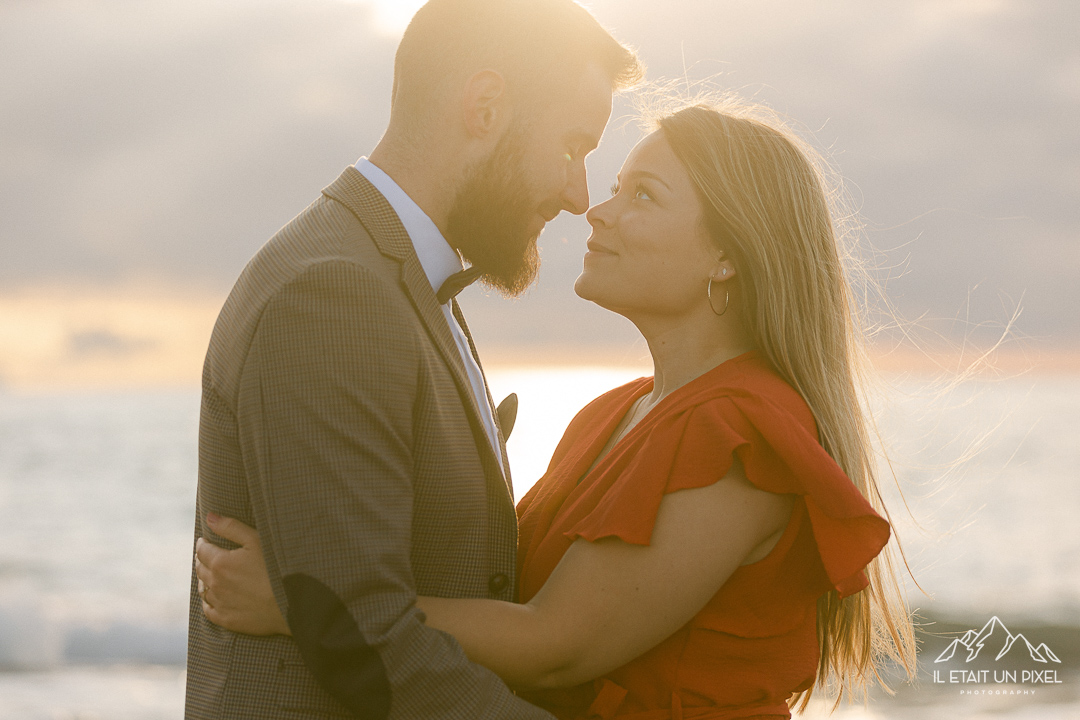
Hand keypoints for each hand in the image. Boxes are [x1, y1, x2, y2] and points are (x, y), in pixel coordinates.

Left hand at [195, 513, 290, 635]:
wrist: (291, 603)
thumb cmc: (276, 568)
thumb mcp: (256, 540)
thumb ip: (231, 527)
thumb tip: (210, 517)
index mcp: (220, 562)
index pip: (202, 550)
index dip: (203, 543)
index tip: (205, 541)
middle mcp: (215, 583)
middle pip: (200, 568)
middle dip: (203, 560)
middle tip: (209, 555)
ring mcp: (220, 603)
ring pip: (203, 589)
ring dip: (204, 579)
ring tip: (210, 575)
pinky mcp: (226, 619)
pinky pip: (208, 609)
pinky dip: (207, 601)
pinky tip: (212, 597)